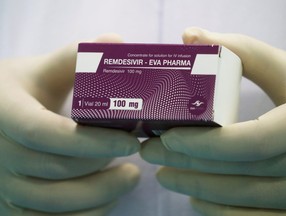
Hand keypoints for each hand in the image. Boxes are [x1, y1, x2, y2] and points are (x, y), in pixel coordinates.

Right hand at [0, 34, 139, 214]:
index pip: (47, 133)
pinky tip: (106, 202)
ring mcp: (2, 183)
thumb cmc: (21, 92)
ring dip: (98, 196)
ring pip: (52, 203)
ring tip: (130, 179)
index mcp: (6, 112)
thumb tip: (117, 44)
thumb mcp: (42, 71)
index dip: (92, 141)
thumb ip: (75, 58)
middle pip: (56, 170)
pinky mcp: (11, 204)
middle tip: (138, 161)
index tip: (131, 142)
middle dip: (103, 170)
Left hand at [141, 27, 285, 214]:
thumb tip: (190, 36)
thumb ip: (238, 49)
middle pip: (238, 172)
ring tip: (162, 175)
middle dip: (187, 164)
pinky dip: (222, 212)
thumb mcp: (281, 66)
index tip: (166, 137)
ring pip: (244, 198)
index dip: (203, 144)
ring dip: (197, 188)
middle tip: (149, 153)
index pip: (249, 143)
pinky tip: (195, 199)